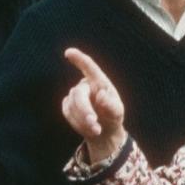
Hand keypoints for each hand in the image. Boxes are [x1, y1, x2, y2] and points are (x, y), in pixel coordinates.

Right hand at [61, 47, 126, 162]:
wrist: (104, 131)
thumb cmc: (113, 117)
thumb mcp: (117, 112)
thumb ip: (111, 105)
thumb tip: (100, 95)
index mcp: (99, 82)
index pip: (89, 67)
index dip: (79, 59)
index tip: (69, 52)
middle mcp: (85, 86)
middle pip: (78, 94)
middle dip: (84, 110)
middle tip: (94, 124)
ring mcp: (74, 95)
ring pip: (72, 105)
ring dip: (83, 120)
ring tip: (97, 130)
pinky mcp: (67, 105)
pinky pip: (67, 113)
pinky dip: (78, 123)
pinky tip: (88, 128)